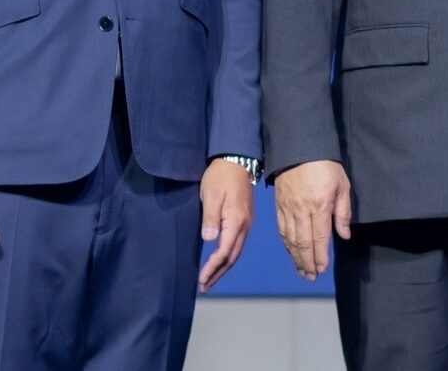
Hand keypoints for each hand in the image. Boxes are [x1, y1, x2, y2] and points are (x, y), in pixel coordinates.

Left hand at [197, 159, 255, 291]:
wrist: (237, 161)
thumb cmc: (220, 177)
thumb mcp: (212, 195)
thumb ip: (211, 218)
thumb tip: (209, 240)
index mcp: (236, 221)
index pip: (224, 251)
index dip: (212, 267)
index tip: (201, 280)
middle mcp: (244, 225)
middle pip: (233, 256)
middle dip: (218, 273)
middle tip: (204, 287)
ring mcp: (246, 223)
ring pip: (236, 252)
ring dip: (223, 267)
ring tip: (211, 279)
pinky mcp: (245, 220)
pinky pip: (237, 244)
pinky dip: (228, 256)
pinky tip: (221, 260)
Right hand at [273, 160, 351, 280]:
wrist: (299, 148)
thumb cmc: (326, 166)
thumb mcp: (342, 185)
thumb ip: (343, 212)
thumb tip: (343, 236)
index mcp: (320, 206)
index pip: (319, 238)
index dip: (320, 257)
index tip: (322, 269)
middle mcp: (302, 211)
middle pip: (303, 244)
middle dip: (307, 263)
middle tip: (311, 277)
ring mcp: (288, 209)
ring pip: (290, 240)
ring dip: (296, 258)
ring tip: (302, 271)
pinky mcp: (279, 206)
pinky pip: (282, 230)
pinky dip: (287, 245)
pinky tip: (292, 253)